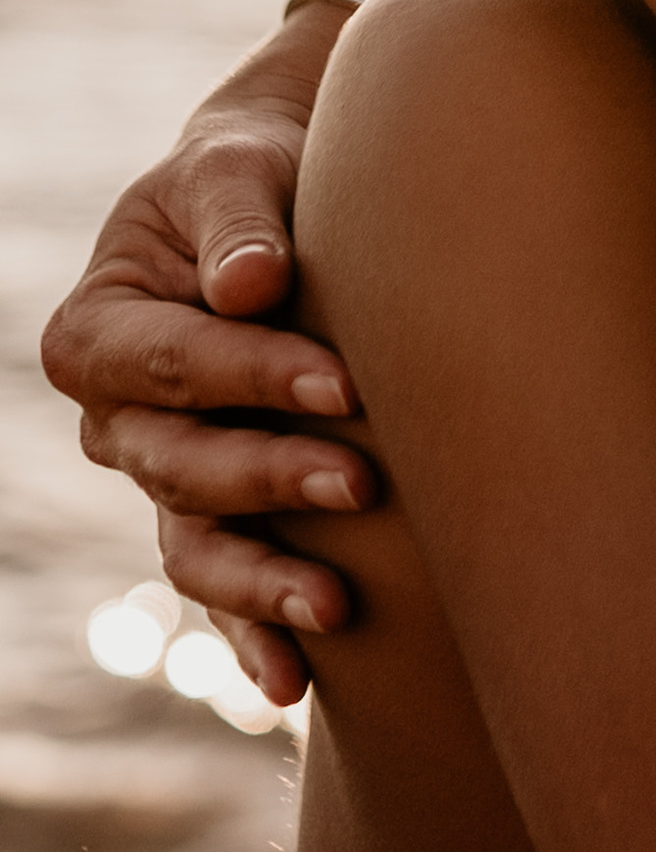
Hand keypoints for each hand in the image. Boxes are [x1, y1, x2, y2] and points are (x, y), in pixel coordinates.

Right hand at [40, 15, 370, 704]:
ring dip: (261, 580)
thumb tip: (252, 285)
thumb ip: (240, 220)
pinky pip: (217, 583)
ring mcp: (157, 474)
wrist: (276, 203)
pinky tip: (293, 683)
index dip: (253, 376)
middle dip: (273, 475)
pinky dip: (249, 635)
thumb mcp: (235, 168)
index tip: (346, 383)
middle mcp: (113, 417)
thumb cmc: (253, 175)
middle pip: (184, 462)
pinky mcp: (207, 512)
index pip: (172, 363)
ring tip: (335, 606)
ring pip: (194, 541)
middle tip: (364, 481)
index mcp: (96, 330)